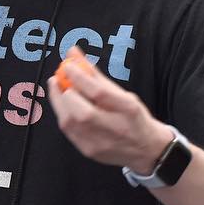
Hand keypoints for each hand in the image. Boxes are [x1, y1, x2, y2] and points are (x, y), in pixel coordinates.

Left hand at [46, 46, 170, 169]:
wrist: (146, 149)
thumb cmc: (133, 117)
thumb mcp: (123, 93)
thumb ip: (95, 75)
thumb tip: (73, 53)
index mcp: (128, 110)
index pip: (99, 92)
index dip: (79, 77)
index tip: (68, 66)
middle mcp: (115, 129)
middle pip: (82, 112)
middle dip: (65, 93)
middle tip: (59, 79)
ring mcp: (101, 143)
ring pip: (70, 123)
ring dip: (59, 102)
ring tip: (58, 89)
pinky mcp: (88, 151)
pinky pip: (68, 131)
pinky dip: (62, 115)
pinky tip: (64, 105)